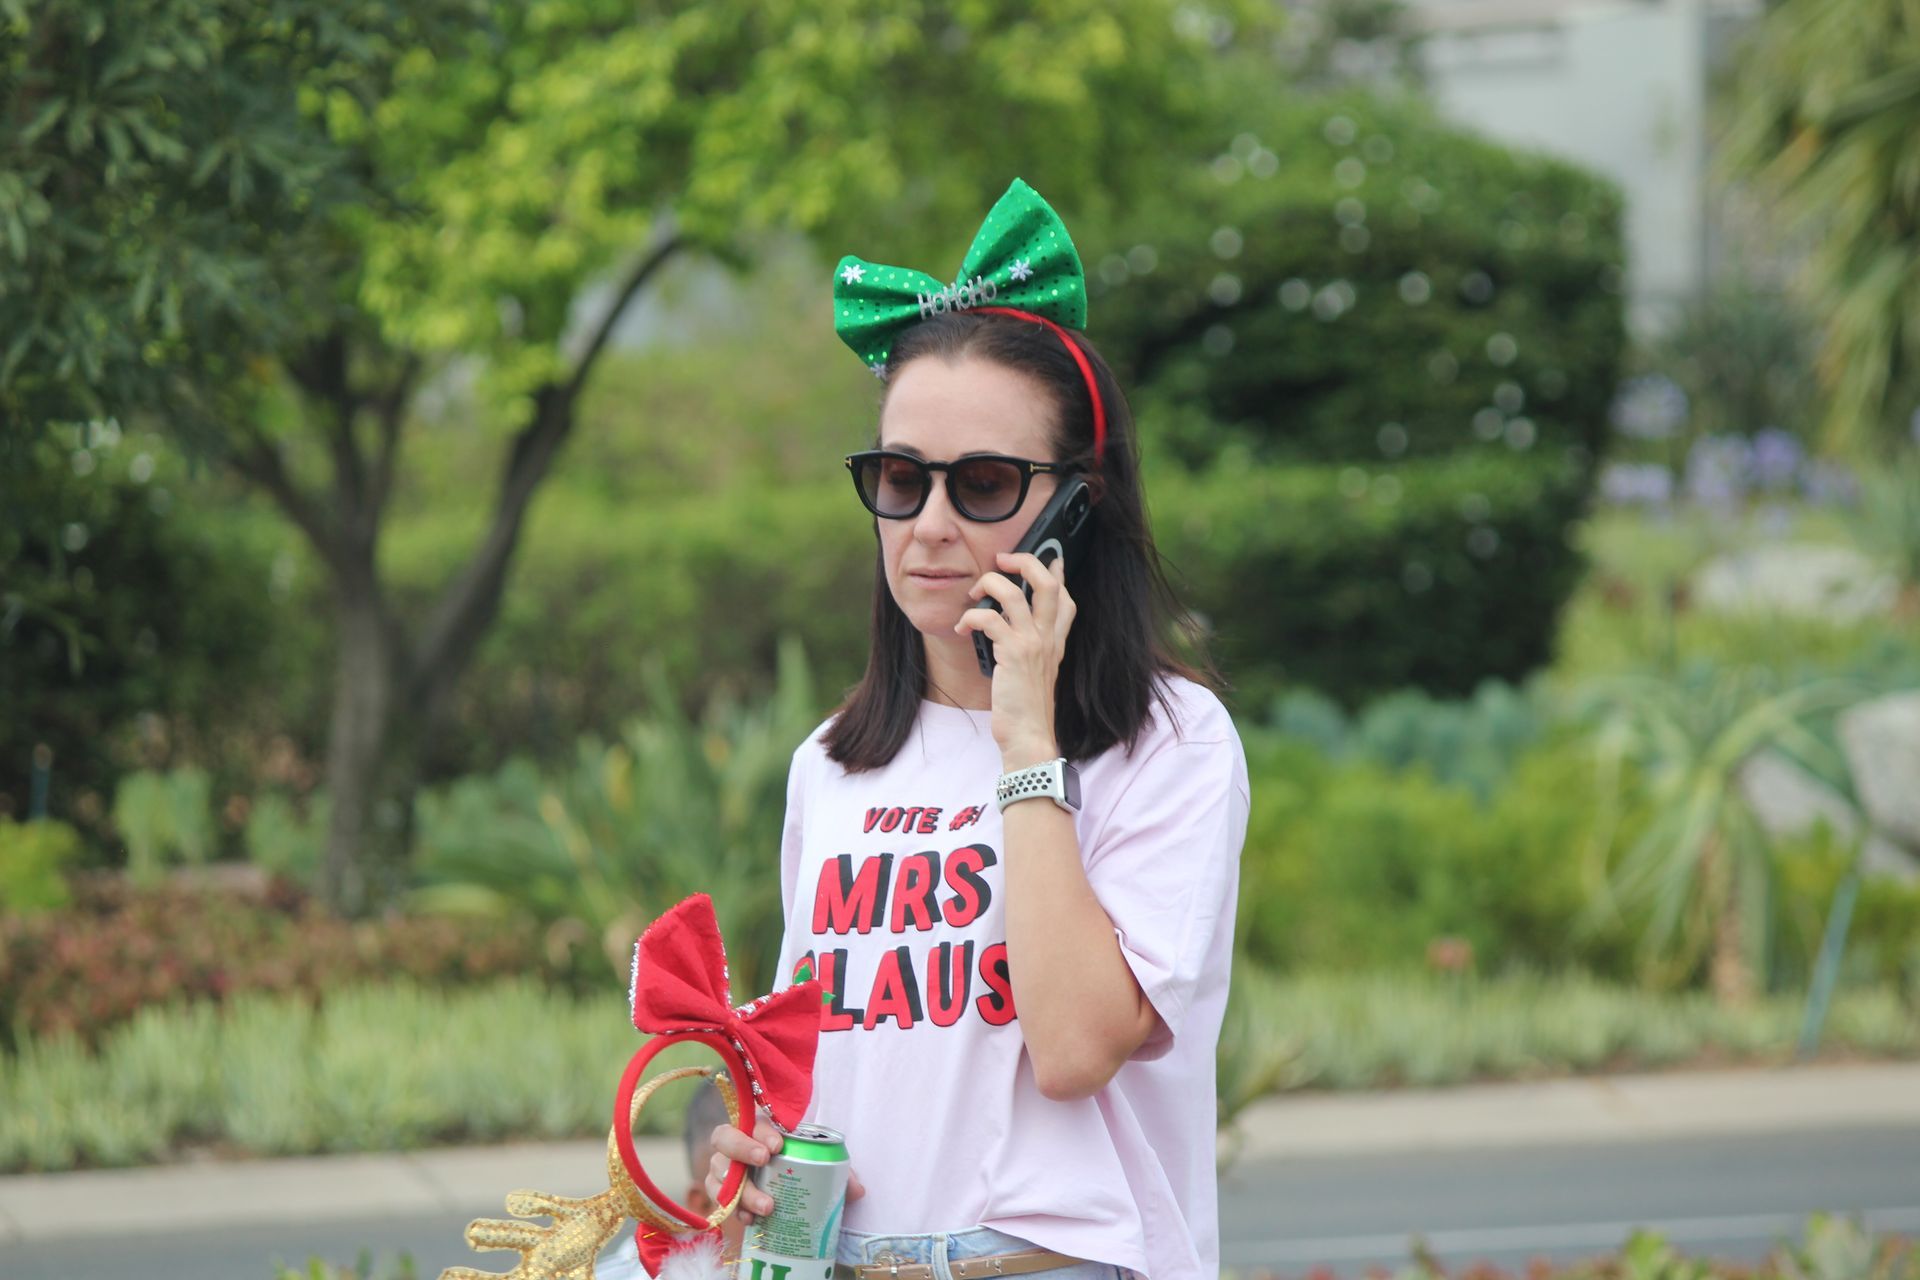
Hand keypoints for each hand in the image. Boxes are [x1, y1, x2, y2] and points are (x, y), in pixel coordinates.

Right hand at [705, 1113, 864, 1223]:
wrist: (784, 1197)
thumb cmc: (801, 1171)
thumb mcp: (821, 1168)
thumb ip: (839, 1174)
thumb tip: (858, 1191)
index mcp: (760, 1129)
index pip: (753, 1120)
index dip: (761, 1131)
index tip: (777, 1145)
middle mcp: (736, 1144)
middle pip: (723, 1137)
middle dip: (741, 1148)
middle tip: (764, 1161)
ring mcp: (725, 1169)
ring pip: (718, 1171)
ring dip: (741, 1190)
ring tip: (767, 1207)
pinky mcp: (721, 1194)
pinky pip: (718, 1200)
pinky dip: (733, 1210)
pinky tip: (751, 1221)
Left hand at [955, 550, 1074, 766]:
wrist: (1028, 737)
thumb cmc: (1025, 709)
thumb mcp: (1036, 673)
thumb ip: (1031, 648)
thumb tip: (1011, 626)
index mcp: (1055, 642)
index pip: (1066, 598)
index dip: (1057, 574)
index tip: (1050, 560)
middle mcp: (1048, 638)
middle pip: (1047, 583)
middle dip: (1025, 561)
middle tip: (1003, 559)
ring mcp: (1033, 644)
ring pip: (1014, 593)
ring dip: (989, 583)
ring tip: (973, 593)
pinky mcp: (1013, 654)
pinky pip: (988, 619)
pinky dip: (970, 616)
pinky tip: (961, 627)